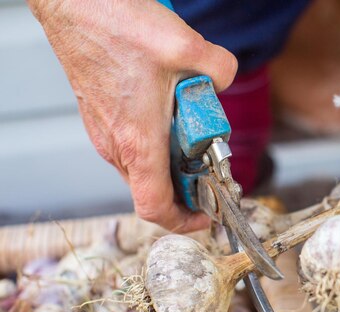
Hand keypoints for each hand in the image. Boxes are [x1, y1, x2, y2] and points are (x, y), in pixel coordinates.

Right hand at [27, 0, 236, 231]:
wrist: (73, 6)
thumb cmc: (115, 26)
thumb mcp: (185, 45)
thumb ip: (219, 67)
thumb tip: (224, 78)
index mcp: (138, 141)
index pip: (156, 207)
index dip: (185, 221)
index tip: (207, 215)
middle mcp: (117, 146)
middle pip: (154, 190)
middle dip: (187, 188)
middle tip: (210, 169)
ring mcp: (106, 135)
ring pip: (144, 169)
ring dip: (172, 164)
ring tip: (193, 138)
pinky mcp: (102, 121)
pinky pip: (133, 149)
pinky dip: (157, 146)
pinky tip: (172, 116)